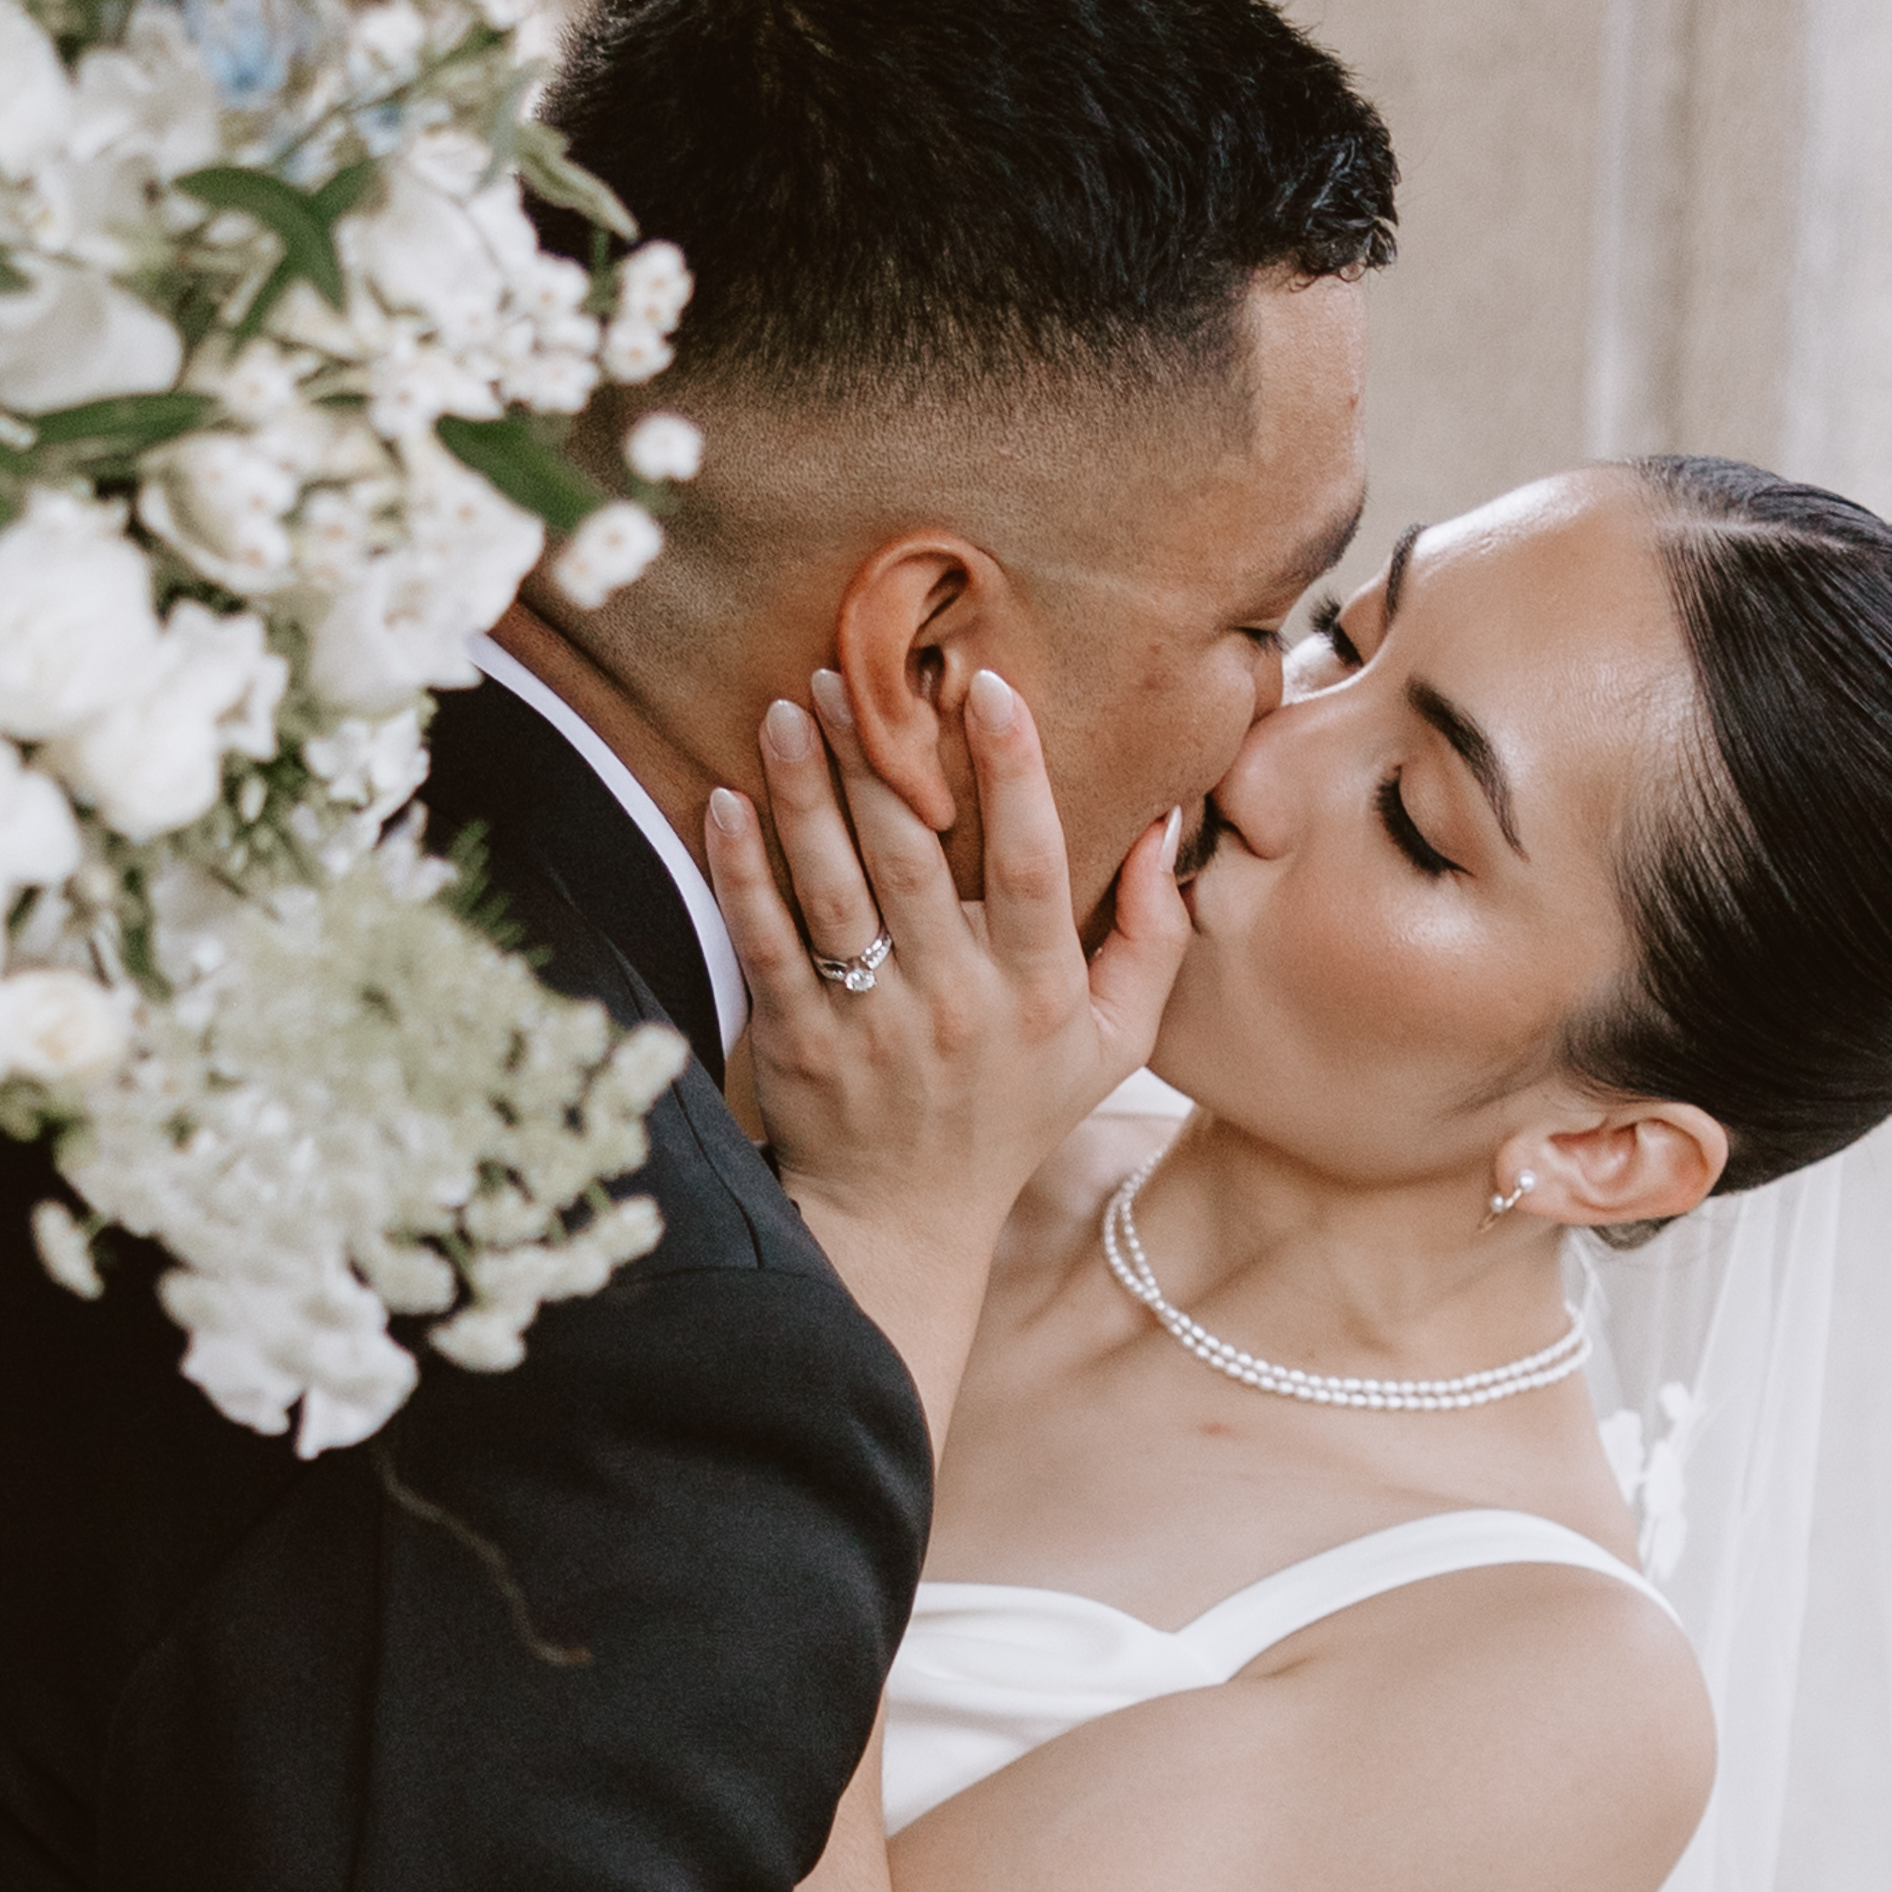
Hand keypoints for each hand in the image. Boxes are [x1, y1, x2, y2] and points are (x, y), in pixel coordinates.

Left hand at [709, 672, 1186, 1428]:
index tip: (985, 688)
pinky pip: (765, 943)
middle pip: (912, 860)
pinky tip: (724, 802)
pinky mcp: (797, 1043)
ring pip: (832, 890)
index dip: (1013, 773)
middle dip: (877, 757)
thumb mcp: (1118, 1043)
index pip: (1032, 865)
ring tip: (783, 711)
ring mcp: (871, 1025)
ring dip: (803, 792)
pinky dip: (741, 871)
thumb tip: (1167, 823)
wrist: (906, 1220)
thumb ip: (1155, 935)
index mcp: (1037, 994)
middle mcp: (956, 1004)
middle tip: (847, 671)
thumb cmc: (1014, 1112)